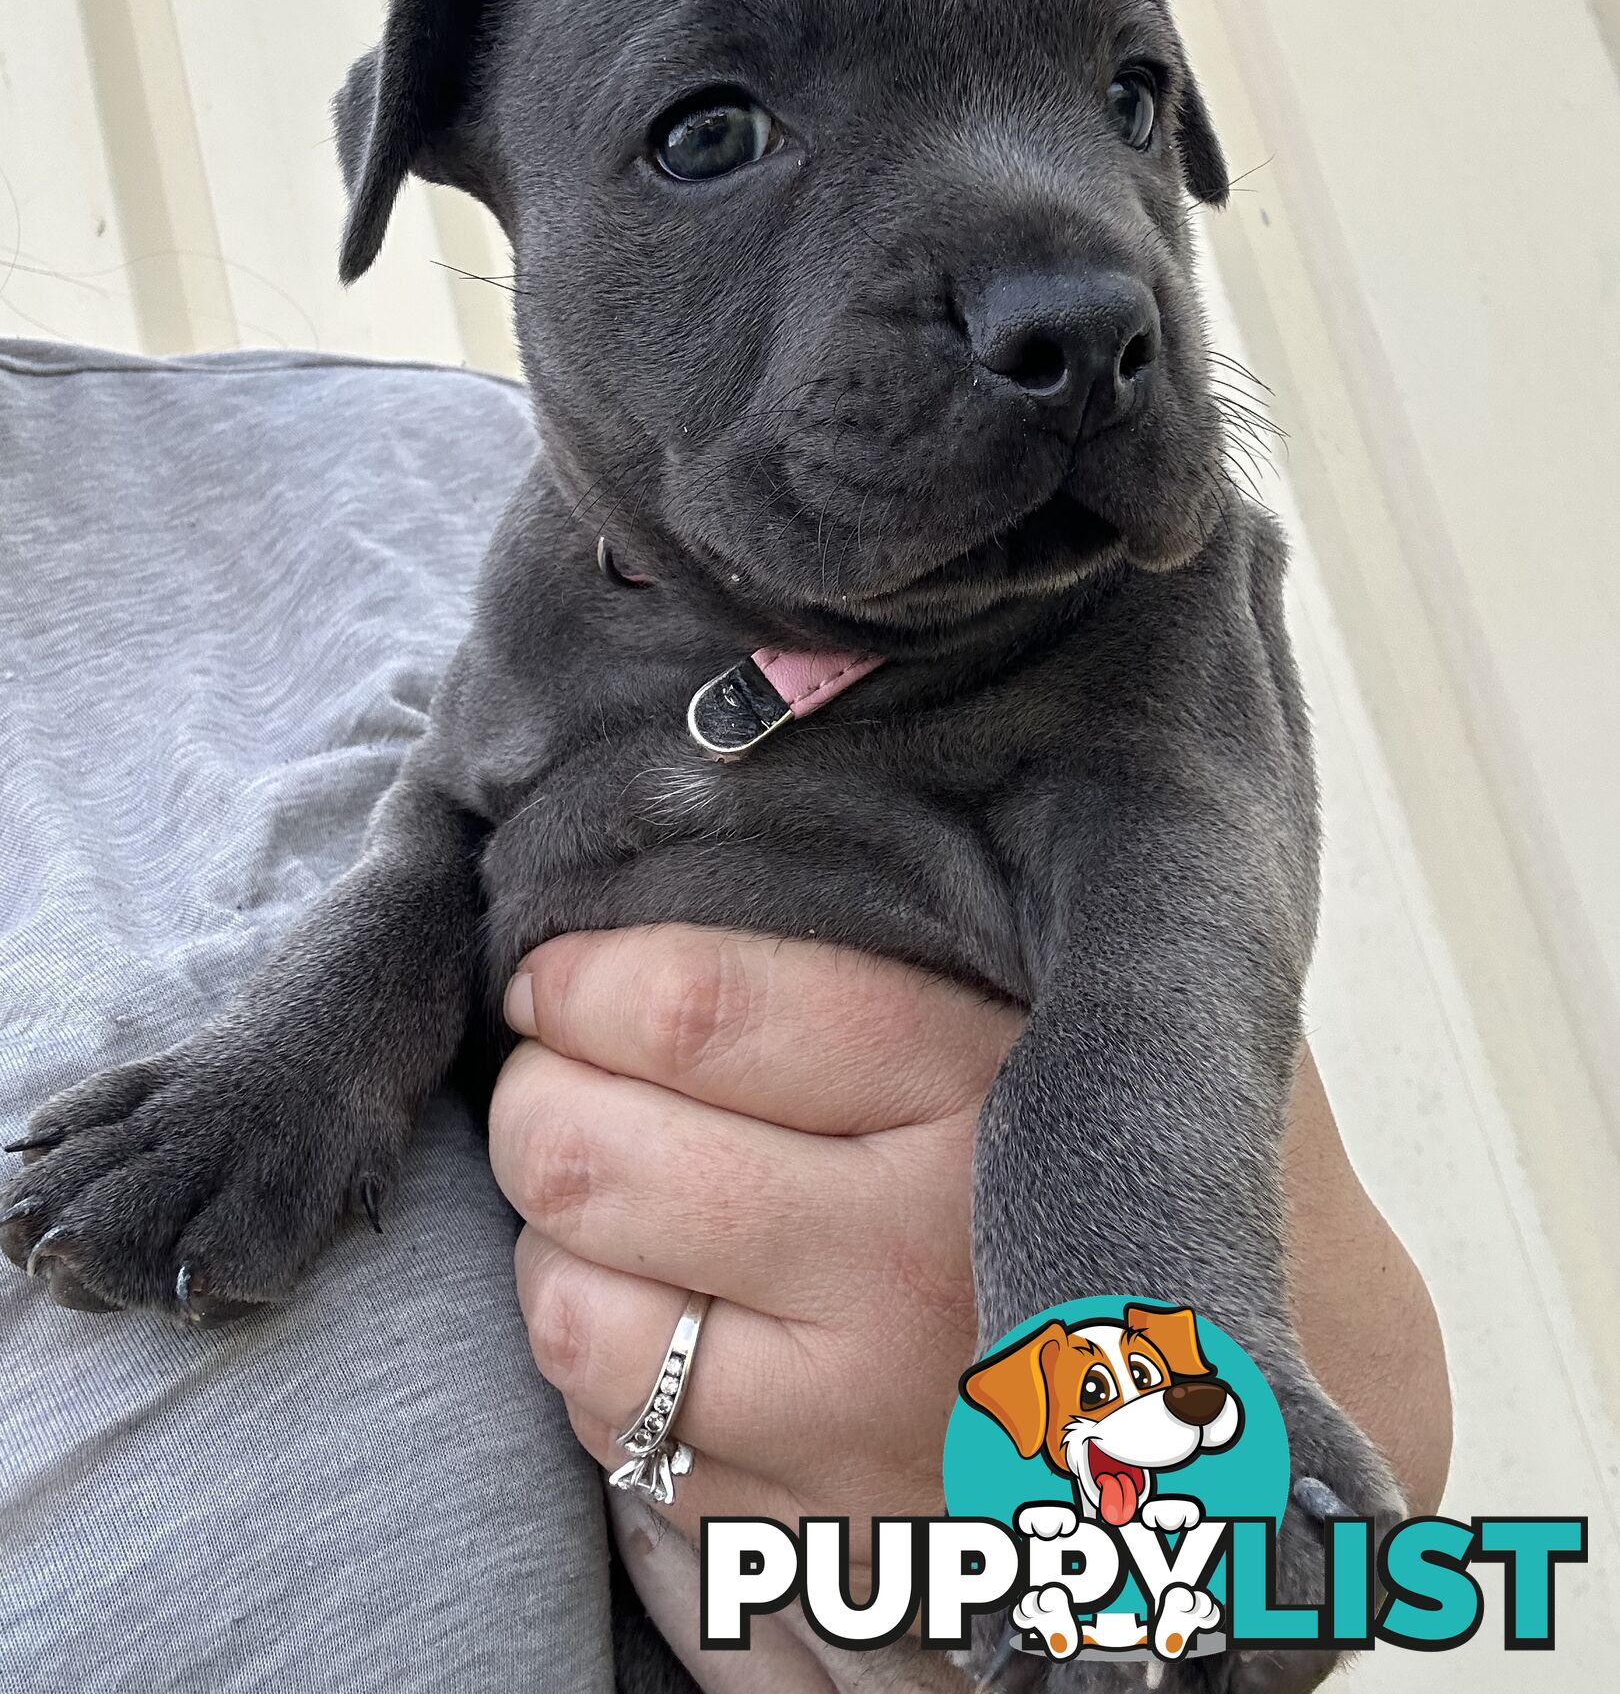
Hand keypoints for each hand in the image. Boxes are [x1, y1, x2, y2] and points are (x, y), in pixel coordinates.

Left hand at [489, 924, 1451, 1553]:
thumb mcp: (1081, 983)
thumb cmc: (1114, 1135)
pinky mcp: (816, 1538)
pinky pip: (604, 1427)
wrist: (1243, 1391)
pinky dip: (595, 1348)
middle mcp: (922, 1257)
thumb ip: (951, 889)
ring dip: (552, 1229)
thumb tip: (747, 757)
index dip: (581, 974)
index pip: (699, 1004)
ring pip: (567, 1296)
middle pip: (594, 1146)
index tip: (555, 966)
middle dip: (536, 1091)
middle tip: (554, 1065)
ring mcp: (865, 1416)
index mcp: (984, 1082)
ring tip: (606, 1183)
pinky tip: (658, 1299)